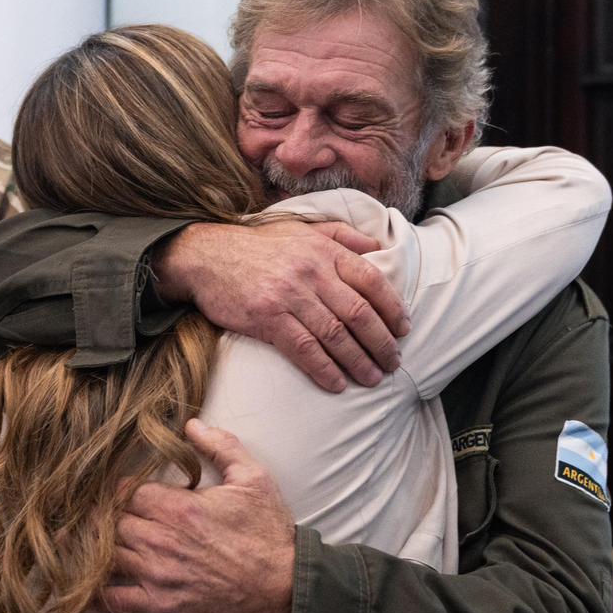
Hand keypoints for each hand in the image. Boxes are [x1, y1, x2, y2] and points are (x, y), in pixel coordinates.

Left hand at [104, 419, 295, 612]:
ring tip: (96, 541)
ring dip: (99, 547)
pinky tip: (88, 581)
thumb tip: (191, 425)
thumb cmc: (268, 533)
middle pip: (112, 522)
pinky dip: (95, 591)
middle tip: (110, 514)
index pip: (127, 492)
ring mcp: (158, 577)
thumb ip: (221, 446)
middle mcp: (162, 542)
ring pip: (106, 556)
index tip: (127, 491)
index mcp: (180, 509)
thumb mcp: (254, 479)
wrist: (282, 589)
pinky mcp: (160, 608)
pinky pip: (113, 600)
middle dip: (109, 516)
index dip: (123, 489)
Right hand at [154, 221, 409, 391]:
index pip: (371, 280)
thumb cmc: (260, 246)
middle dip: (381, 342)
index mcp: (324, 250)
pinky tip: (337, 383)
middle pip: (358, 312)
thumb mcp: (303, 229)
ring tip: (373, 378)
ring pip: (335, 335)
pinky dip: (324, 369)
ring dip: (358, 361)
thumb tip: (379, 248)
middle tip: (394, 362)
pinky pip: (303, 349)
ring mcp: (289, 296)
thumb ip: (342, 236)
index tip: (404, 329)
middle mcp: (311, 272)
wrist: (208, 256)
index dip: (393, 307)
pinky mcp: (267, 318)